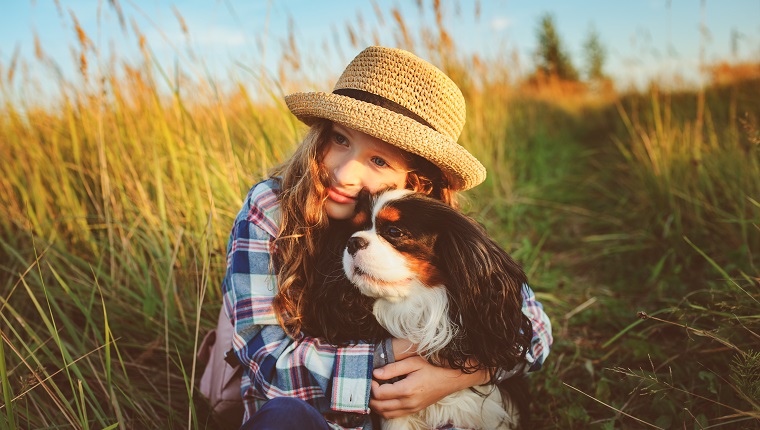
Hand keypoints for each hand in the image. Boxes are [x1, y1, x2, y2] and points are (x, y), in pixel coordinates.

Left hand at [370, 356, 489, 418]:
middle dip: (370, 397)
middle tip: (368, 385)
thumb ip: (393, 368)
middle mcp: (408, 403)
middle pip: (380, 406)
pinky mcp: (414, 410)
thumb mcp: (413, 362)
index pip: (380, 393)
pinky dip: (384, 410)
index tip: (371, 376)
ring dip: (376, 405)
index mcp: (407, 389)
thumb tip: (376, 373)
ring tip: (373, 393)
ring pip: (386, 413)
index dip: (371, 385)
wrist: (451, 379)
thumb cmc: (433, 367)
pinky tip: (383, 400)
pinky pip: (394, 415)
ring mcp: (411, 408)